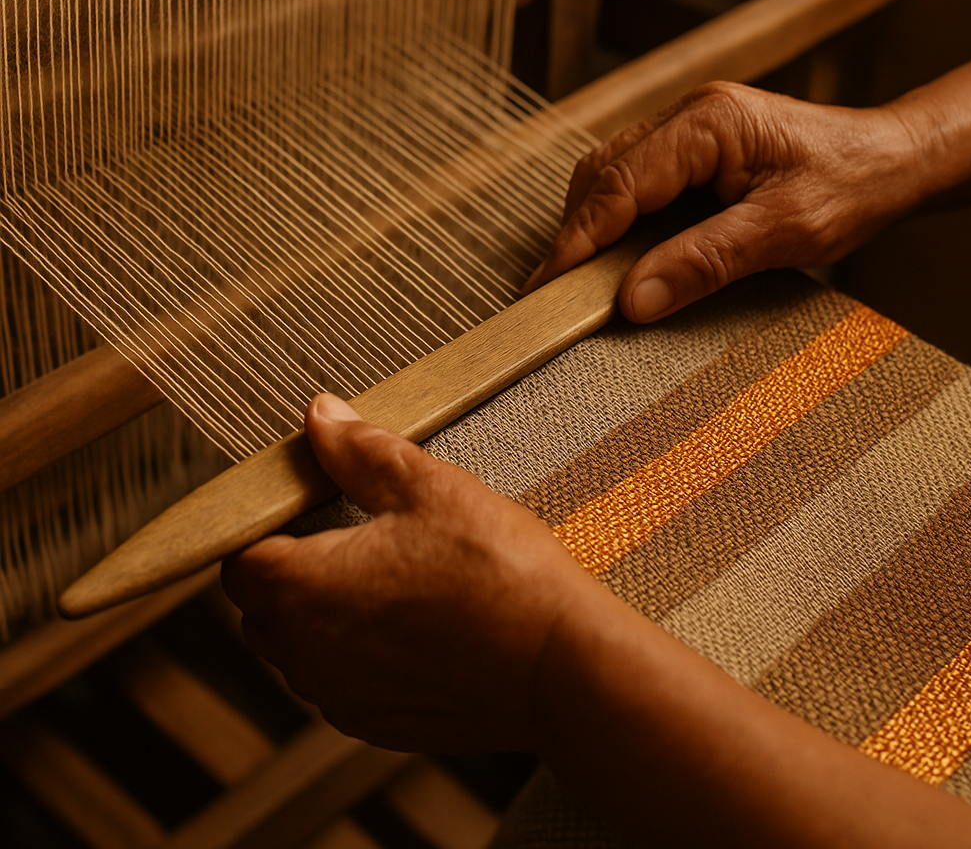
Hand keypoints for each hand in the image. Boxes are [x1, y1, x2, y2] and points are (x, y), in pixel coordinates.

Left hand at [221, 393, 594, 751]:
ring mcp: (342, 697)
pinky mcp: (379, 725)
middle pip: (264, 606)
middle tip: (352, 534)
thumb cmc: (496, 572)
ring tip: (390, 579)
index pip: (240, 558)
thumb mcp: (428, 488)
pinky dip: (360, 654)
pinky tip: (414, 625)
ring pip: (302, 648)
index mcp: (304, 589)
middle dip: (292, 569)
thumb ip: (359, 451)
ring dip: (324, 614)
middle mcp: (307, 655)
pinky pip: (342, 682)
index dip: (266, 528)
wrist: (558, 663)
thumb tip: (320, 417)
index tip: (305, 508)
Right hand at [522, 82, 923, 320]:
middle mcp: (689, 116)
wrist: (894, 160)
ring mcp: (689, 129)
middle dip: (574, 234)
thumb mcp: (784, 231)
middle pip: (602, 172)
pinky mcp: (694, 149)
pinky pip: (636, 180)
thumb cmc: (853, 185)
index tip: (548, 287)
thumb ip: (705, 261)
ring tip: (577, 280)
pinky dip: (617, 220)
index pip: (618, 182)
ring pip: (611, 175)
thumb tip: (633, 299)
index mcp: (708, 124)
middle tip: (555, 293)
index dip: (577, 239)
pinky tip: (616, 255)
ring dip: (591, 227)